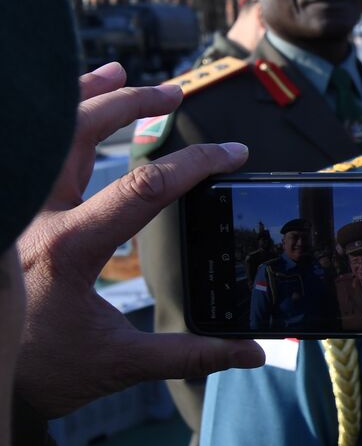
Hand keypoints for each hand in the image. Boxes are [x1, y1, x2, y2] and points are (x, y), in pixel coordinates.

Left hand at [15, 63, 264, 418]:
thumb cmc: (41, 370)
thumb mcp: (119, 363)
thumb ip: (190, 354)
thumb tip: (253, 353)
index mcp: (69, 248)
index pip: (144, 188)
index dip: (195, 164)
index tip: (231, 154)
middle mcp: (35, 217)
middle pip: (79, 133)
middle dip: (132, 105)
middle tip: (174, 96)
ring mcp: (16, 211)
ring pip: (44, 134)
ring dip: (85, 99)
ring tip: (123, 75)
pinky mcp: (10, 216)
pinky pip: (27, 153)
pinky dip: (55, 126)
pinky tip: (75, 107)